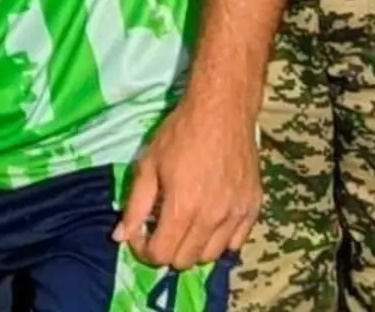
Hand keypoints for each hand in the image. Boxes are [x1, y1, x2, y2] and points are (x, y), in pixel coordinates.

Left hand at [115, 92, 262, 270]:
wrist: (221, 113)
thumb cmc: (180, 134)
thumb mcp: (148, 165)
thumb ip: (135, 205)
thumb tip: (120, 236)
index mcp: (183, 208)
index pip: (162, 254)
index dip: (143, 250)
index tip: (138, 234)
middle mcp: (213, 219)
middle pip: (186, 261)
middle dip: (165, 251)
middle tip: (157, 229)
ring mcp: (237, 216)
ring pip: (211, 256)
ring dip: (191, 248)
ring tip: (181, 226)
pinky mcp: (253, 209)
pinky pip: (235, 243)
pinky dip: (217, 241)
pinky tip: (206, 222)